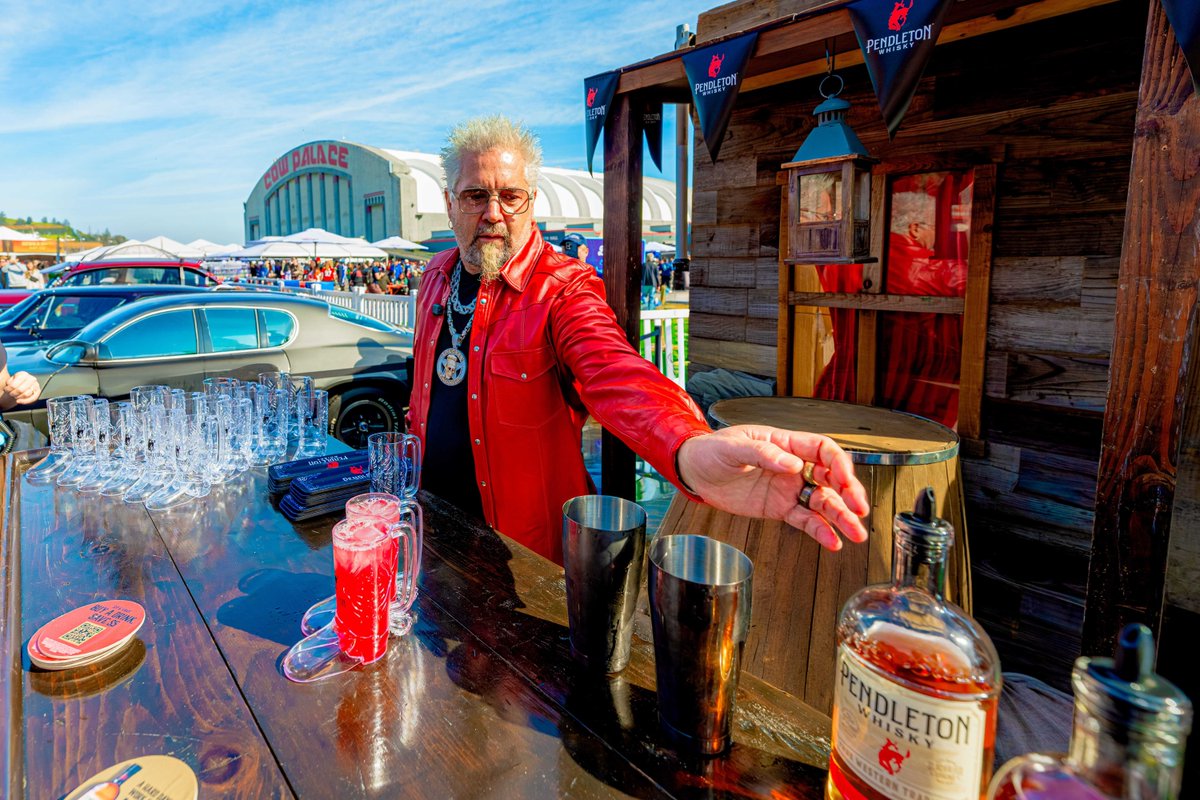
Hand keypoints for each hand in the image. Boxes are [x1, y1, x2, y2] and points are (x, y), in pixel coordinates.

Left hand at [1, 370, 41, 407]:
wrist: (20, 386)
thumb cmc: (14, 383)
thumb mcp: (10, 381)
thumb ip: (10, 383)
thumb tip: (12, 388)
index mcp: (23, 374)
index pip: (14, 385)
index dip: (9, 389)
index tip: (6, 390)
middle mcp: (32, 378)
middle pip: (20, 390)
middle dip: (14, 394)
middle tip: (11, 394)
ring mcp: (36, 385)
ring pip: (26, 395)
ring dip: (18, 397)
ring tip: (15, 396)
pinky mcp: (38, 391)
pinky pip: (32, 399)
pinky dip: (25, 401)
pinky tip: (19, 401)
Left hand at [677, 425, 869, 550]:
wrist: (694, 471)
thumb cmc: (712, 450)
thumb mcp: (734, 446)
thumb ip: (764, 454)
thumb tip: (793, 464)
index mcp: (786, 443)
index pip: (823, 450)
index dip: (839, 463)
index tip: (845, 479)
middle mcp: (793, 466)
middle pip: (830, 478)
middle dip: (848, 493)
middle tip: (859, 509)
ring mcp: (788, 489)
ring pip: (822, 502)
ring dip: (840, 517)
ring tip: (856, 533)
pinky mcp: (779, 509)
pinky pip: (804, 520)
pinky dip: (819, 531)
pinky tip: (832, 541)